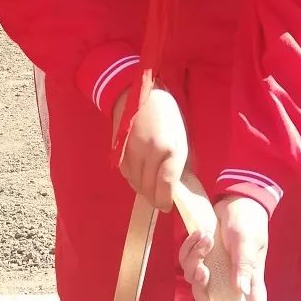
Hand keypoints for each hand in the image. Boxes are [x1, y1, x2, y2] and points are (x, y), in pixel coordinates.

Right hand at [113, 86, 187, 211]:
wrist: (138, 94)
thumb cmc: (167, 116)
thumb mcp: (181, 138)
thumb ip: (179, 163)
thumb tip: (177, 186)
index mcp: (171, 148)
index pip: (166, 184)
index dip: (166, 200)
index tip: (167, 206)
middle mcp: (150, 152)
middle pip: (149, 187)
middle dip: (154, 198)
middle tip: (159, 200)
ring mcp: (132, 152)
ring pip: (135, 183)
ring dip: (143, 190)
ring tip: (150, 189)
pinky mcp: (119, 151)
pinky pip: (126, 174)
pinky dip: (133, 179)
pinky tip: (139, 175)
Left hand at [179, 195, 268, 300]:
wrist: (237, 199)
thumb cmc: (249, 222)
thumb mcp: (248, 241)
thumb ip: (244, 266)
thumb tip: (241, 290)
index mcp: (251, 280)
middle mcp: (231, 280)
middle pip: (212, 300)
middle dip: (202, 286)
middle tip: (203, 268)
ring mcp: (216, 270)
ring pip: (196, 280)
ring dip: (194, 259)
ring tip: (204, 239)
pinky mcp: (204, 258)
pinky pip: (188, 262)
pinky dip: (189, 249)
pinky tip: (199, 235)